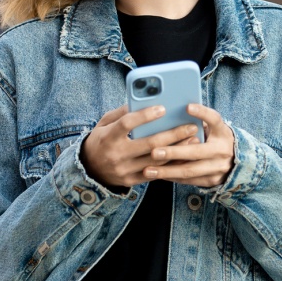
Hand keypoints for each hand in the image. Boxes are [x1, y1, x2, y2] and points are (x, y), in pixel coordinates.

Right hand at [81, 104, 202, 189]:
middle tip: (191, 126)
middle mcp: (117, 154)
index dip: (145, 116)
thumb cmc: (100, 141)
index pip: (128, 124)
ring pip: (157, 160)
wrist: (88, 170)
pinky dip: (171, 164)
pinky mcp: (132, 181)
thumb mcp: (104, 124)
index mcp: (109, 137)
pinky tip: (184, 155)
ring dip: (178, 150)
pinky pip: (155, 173)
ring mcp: (125, 170)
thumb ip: (121, 112)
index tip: (163, 108)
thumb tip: (142, 100)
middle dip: (173, 134)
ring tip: (193, 140)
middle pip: (150, 144)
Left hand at [140, 103, 235, 188]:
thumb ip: (200, 120)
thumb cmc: (216, 139)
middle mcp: (222, 150)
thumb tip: (177, 109)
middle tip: (154, 151)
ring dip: (167, 170)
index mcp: (223, 132)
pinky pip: (189, 180)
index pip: (214, 120)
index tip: (187, 107)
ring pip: (190, 170)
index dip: (202, 113)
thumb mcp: (214, 128)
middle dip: (174, 152)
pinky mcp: (212, 181)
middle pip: (197, 151)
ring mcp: (218, 168)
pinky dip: (172, 177)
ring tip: (148, 170)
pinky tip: (157, 175)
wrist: (237, 162)